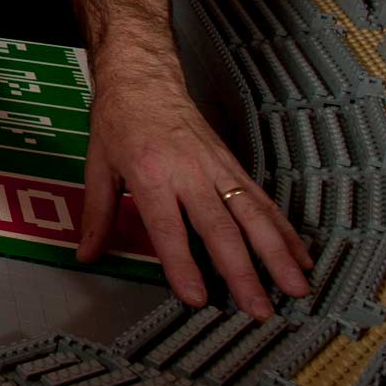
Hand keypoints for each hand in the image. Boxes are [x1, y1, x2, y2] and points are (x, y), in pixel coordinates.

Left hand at [78, 56, 312, 316]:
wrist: (143, 76)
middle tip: (258, 309)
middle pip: (220, 227)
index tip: (198, 298)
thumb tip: (86, 256)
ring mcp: (216, 168)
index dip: (183, 264)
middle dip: (242, 271)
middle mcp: (188, 172)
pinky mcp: (233, 164)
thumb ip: (96, 215)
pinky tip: (300, 254)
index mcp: (149, 174)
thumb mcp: (97, 166)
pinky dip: (283, 229)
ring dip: (277, 254)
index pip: (168, 228)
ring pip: (253, 215)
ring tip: (296, 287)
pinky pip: (262, 201)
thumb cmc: (117, 120)